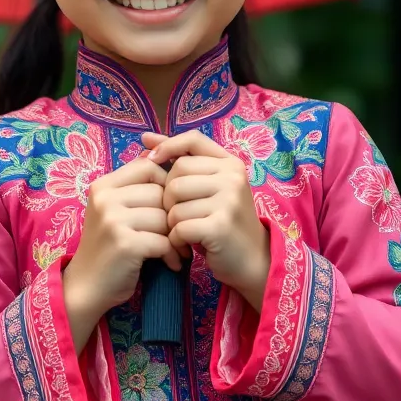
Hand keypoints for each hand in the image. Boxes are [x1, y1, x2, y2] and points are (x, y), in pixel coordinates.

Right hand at [63, 157, 177, 351]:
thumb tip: (157, 152)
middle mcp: (105, 199)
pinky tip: (170, 263)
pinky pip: (164, 241)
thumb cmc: (106, 247)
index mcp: (103, 186)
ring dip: (175, 237)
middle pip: (160, 192)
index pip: (147, 166)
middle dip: (172, 214)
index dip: (165, 183)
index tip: (166, 206)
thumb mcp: (113, 210)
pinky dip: (172, 255)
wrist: (85, 287)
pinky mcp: (125, 244)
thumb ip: (134, 185)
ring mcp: (113, 221)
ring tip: (174, 250)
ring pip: (165, 217)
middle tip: (175, 233)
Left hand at [142, 129, 269, 311]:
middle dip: (167, 196)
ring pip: (174, 202)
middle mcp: (233, 177)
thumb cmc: (224, 221)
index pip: (192, 140)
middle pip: (176, 174)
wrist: (254, 261)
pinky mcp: (220, 226)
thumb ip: (183, 161)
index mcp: (231, 163)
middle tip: (177, 214)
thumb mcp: (210, 187)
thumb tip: (146, 139)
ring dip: (171, 222)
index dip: (167, 146)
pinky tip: (186, 245)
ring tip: (184, 231)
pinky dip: (176, 239)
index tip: (151, 159)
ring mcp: (228, 201)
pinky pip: (179, 226)